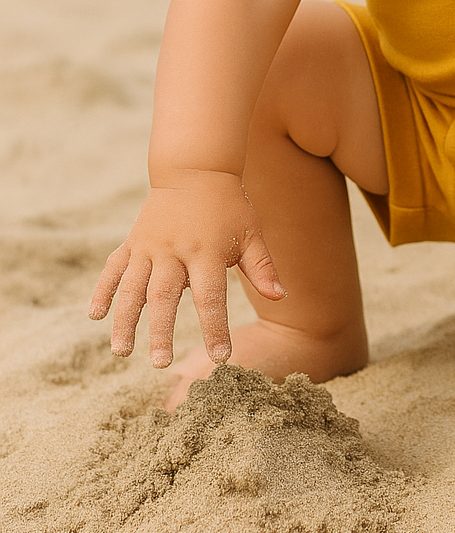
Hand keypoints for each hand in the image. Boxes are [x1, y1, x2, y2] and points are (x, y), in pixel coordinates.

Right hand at [89, 172, 285, 366]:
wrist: (195, 169)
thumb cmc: (229, 207)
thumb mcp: (251, 233)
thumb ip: (263, 267)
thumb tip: (281, 297)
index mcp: (207, 251)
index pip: (211, 296)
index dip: (216, 327)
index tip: (221, 357)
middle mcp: (174, 250)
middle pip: (164, 295)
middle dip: (160, 331)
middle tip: (160, 363)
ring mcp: (149, 246)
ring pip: (132, 286)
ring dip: (125, 319)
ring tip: (121, 351)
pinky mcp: (132, 242)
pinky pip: (113, 268)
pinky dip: (103, 290)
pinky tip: (95, 316)